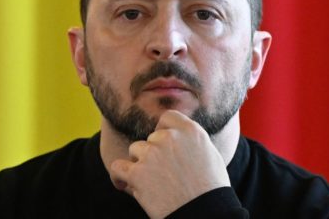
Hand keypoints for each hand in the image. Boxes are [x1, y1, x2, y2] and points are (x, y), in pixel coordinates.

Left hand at [109, 110, 230, 218]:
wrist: (204, 212)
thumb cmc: (210, 190)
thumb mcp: (210, 155)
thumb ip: (191, 141)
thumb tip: (178, 136)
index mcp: (190, 131)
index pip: (168, 117)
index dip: (163, 130)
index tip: (163, 144)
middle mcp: (170, 138)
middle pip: (151, 138)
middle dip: (154, 153)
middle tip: (162, 173)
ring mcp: (152, 153)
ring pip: (135, 150)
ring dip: (139, 164)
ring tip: (150, 183)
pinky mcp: (137, 173)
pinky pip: (118, 167)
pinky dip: (118, 176)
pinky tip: (123, 184)